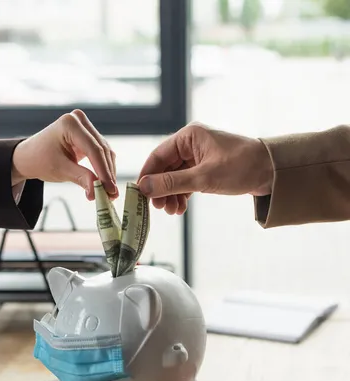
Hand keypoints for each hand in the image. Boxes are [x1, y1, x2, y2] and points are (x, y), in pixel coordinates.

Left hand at [12, 109, 117, 199]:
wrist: (29, 157)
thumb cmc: (40, 160)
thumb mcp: (60, 170)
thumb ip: (81, 178)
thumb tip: (97, 191)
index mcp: (70, 124)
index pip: (93, 149)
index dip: (103, 171)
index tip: (109, 190)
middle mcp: (80, 120)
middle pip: (101, 150)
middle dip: (107, 174)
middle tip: (112, 194)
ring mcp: (85, 127)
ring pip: (105, 152)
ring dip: (109, 172)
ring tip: (110, 192)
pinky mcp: (88, 136)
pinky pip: (101, 153)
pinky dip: (104, 168)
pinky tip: (106, 183)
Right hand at [138, 122, 272, 214]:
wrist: (272, 172)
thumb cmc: (241, 167)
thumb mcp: (203, 178)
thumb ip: (172, 183)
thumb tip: (145, 188)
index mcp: (189, 136)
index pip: (158, 156)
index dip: (147, 176)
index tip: (140, 195)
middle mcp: (192, 143)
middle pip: (165, 168)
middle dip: (161, 189)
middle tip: (158, 208)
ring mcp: (200, 156)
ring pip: (176, 177)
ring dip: (171, 195)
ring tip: (172, 212)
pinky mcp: (207, 168)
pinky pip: (187, 181)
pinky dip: (182, 194)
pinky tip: (181, 208)